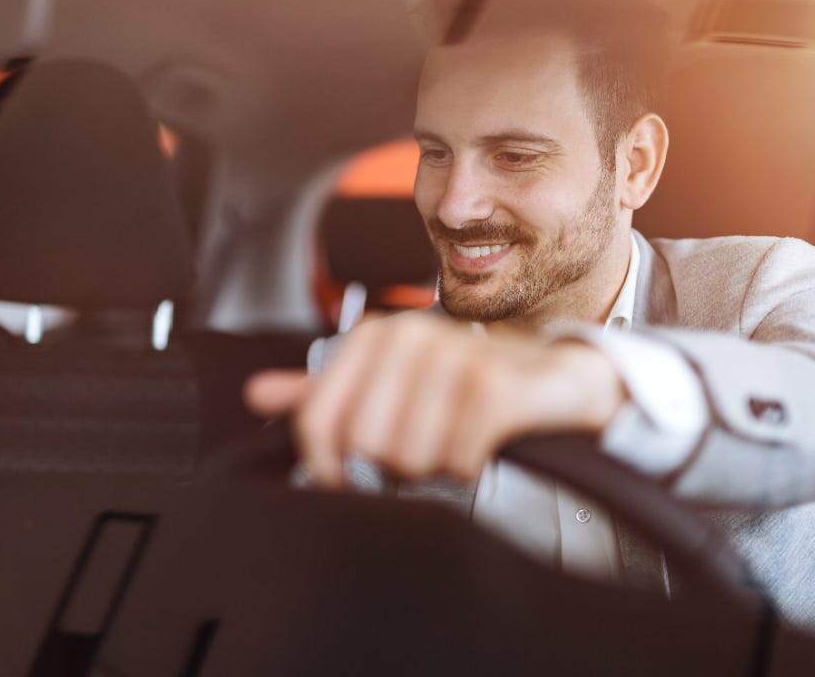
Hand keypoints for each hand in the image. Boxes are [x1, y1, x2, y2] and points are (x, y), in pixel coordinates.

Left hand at [244, 312, 626, 487]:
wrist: (559, 381)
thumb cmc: (469, 386)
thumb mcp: (393, 381)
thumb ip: (327, 390)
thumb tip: (256, 393)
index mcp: (375, 335)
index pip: (317, 423)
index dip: (328, 467)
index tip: (349, 479)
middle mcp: (411, 334)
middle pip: (365, 446)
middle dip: (397, 465)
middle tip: (428, 446)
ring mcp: (455, 355)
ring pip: (410, 457)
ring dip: (438, 466)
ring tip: (458, 440)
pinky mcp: (495, 386)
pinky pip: (456, 459)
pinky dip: (471, 466)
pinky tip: (485, 445)